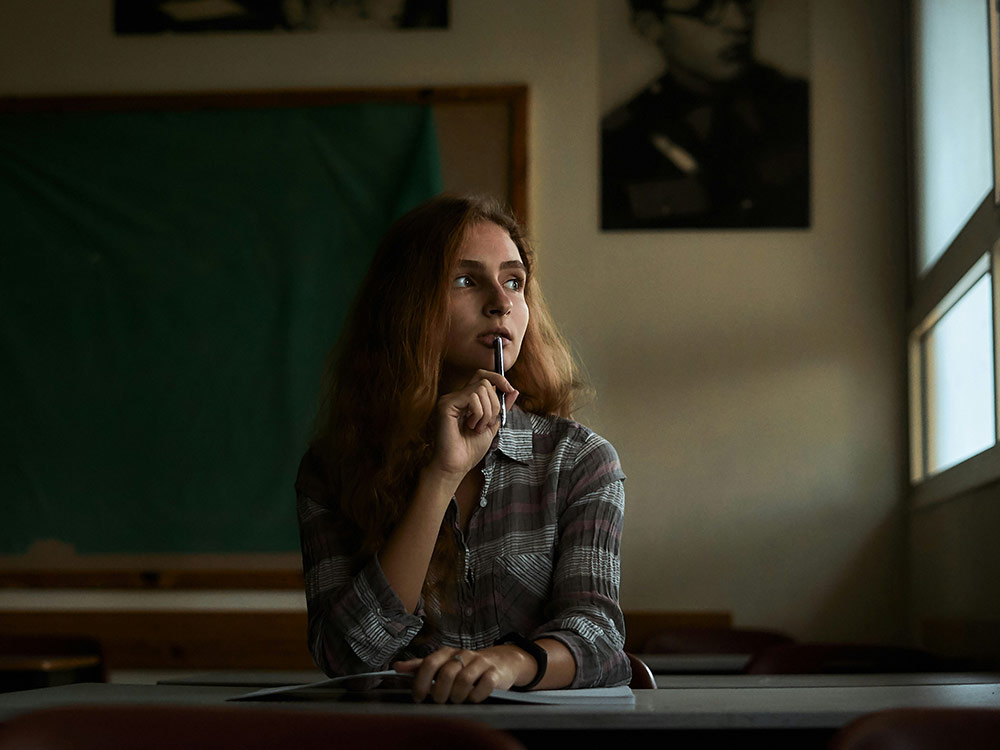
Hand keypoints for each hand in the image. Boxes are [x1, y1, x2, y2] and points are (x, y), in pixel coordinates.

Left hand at [393, 645, 529, 703]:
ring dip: (458, 696)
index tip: (419, 697)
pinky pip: (484, 685)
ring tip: (457, 700)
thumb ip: (420, 666)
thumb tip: (397, 667)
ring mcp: (480, 662)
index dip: (421, 682)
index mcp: (447, 652)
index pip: (429, 663)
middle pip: (446, 674)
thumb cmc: (465, 665)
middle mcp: (463, 654)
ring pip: (464, 680)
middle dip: (440, 693)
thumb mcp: (442, 663)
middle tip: (441, 700)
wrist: (499, 661)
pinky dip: (476, 696)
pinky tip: (473, 698)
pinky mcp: (494, 672)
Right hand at [426, 371, 517, 479]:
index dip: (498, 378)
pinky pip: (472, 397)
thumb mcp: (493, 425)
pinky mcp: (446, 404)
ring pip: (481, 388)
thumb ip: (502, 407)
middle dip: (495, 404)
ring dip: (487, 412)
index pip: (482, 376)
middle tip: (487, 423)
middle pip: (485, 382)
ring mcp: (450, 399)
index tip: (509, 390)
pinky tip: (470, 426)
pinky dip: (478, 413)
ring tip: (477, 427)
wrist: (458, 465)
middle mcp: (457, 396)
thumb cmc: (471, 449)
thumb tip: (514, 390)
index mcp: (467, 400)